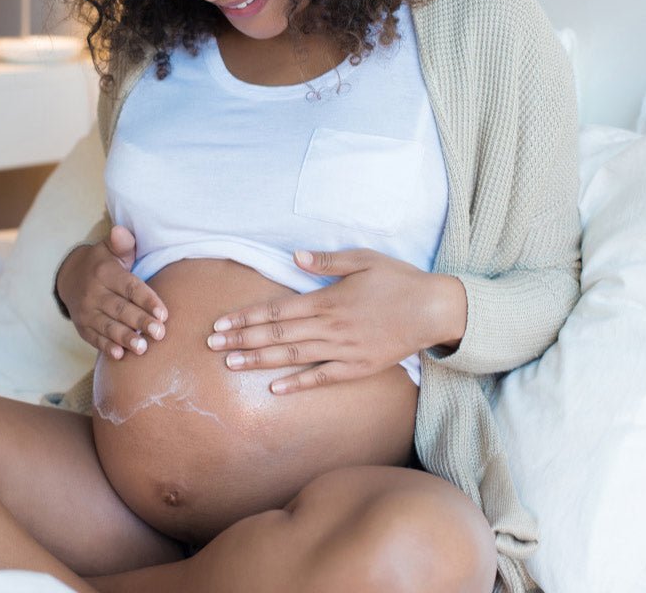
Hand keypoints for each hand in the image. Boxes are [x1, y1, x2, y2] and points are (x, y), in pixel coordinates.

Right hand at [55, 225, 168, 359]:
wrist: (69, 277)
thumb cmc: (102, 263)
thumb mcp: (110, 249)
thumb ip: (121, 243)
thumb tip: (122, 231)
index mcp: (105, 273)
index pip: (129, 287)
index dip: (147, 300)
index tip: (163, 313)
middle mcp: (94, 293)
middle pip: (120, 309)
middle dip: (140, 322)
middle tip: (160, 333)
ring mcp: (86, 311)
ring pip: (108, 326)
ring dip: (125, 338)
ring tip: (143, 348)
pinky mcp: (82, 326)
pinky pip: (94, 338)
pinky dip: (106, 347)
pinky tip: (119, 355)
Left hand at [206, 248, 466, 393]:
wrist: (435, 310)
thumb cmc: (399, 280)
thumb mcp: (364, 259)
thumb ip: (328, 261)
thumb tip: (296, 255)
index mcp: (328, 300)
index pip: (277, 311)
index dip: (245, 317)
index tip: (220, 324)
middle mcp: (331, 327)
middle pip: (277, 336)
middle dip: (241, 340)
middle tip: (211, 346)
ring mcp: (344, 350)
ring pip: (293, 357)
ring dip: (260, 361)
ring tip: (231, 364)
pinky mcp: (358, 367)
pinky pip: (323, 377)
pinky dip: (298, 383)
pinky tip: (275, 389)